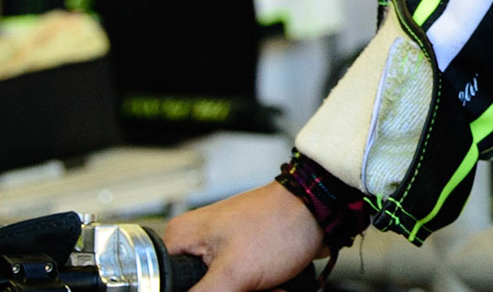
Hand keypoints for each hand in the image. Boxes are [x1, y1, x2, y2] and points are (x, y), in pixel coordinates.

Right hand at [164, 182, 327, 291]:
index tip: (225, 288)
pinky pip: (244, 287)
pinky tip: (278, 285)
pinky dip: (263, 290)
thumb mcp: (233, 273)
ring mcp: (222, 251)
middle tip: (255, 287)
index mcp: (181, 240)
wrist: (321, 210)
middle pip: (204, 290)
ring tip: (273, 285)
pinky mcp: (244, 258)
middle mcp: (197, 243)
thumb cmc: (280, 223)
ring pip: (227, 291)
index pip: (170, 286)